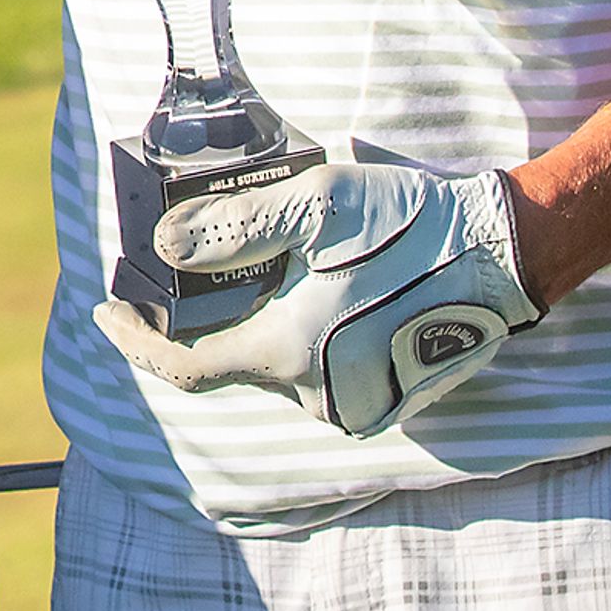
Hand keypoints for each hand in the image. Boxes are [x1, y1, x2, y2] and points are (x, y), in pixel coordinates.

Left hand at [94, 159, 540, 436]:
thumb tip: (165, 246)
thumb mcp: (311, 204)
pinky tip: (329, 289)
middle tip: (216, 261)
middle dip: (219, 316)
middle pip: (238, 361)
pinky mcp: (391, 401)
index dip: (137, 343)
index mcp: (291, 355)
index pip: (187, 368)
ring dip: (271, 324)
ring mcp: (360, 406)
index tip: (106, 312)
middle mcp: (320, 397)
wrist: (505, 252)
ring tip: (295, 264)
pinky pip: (324, 374)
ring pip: (283, 367)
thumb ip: (232, 228)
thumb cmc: (409, 224)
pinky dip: (308, 338)